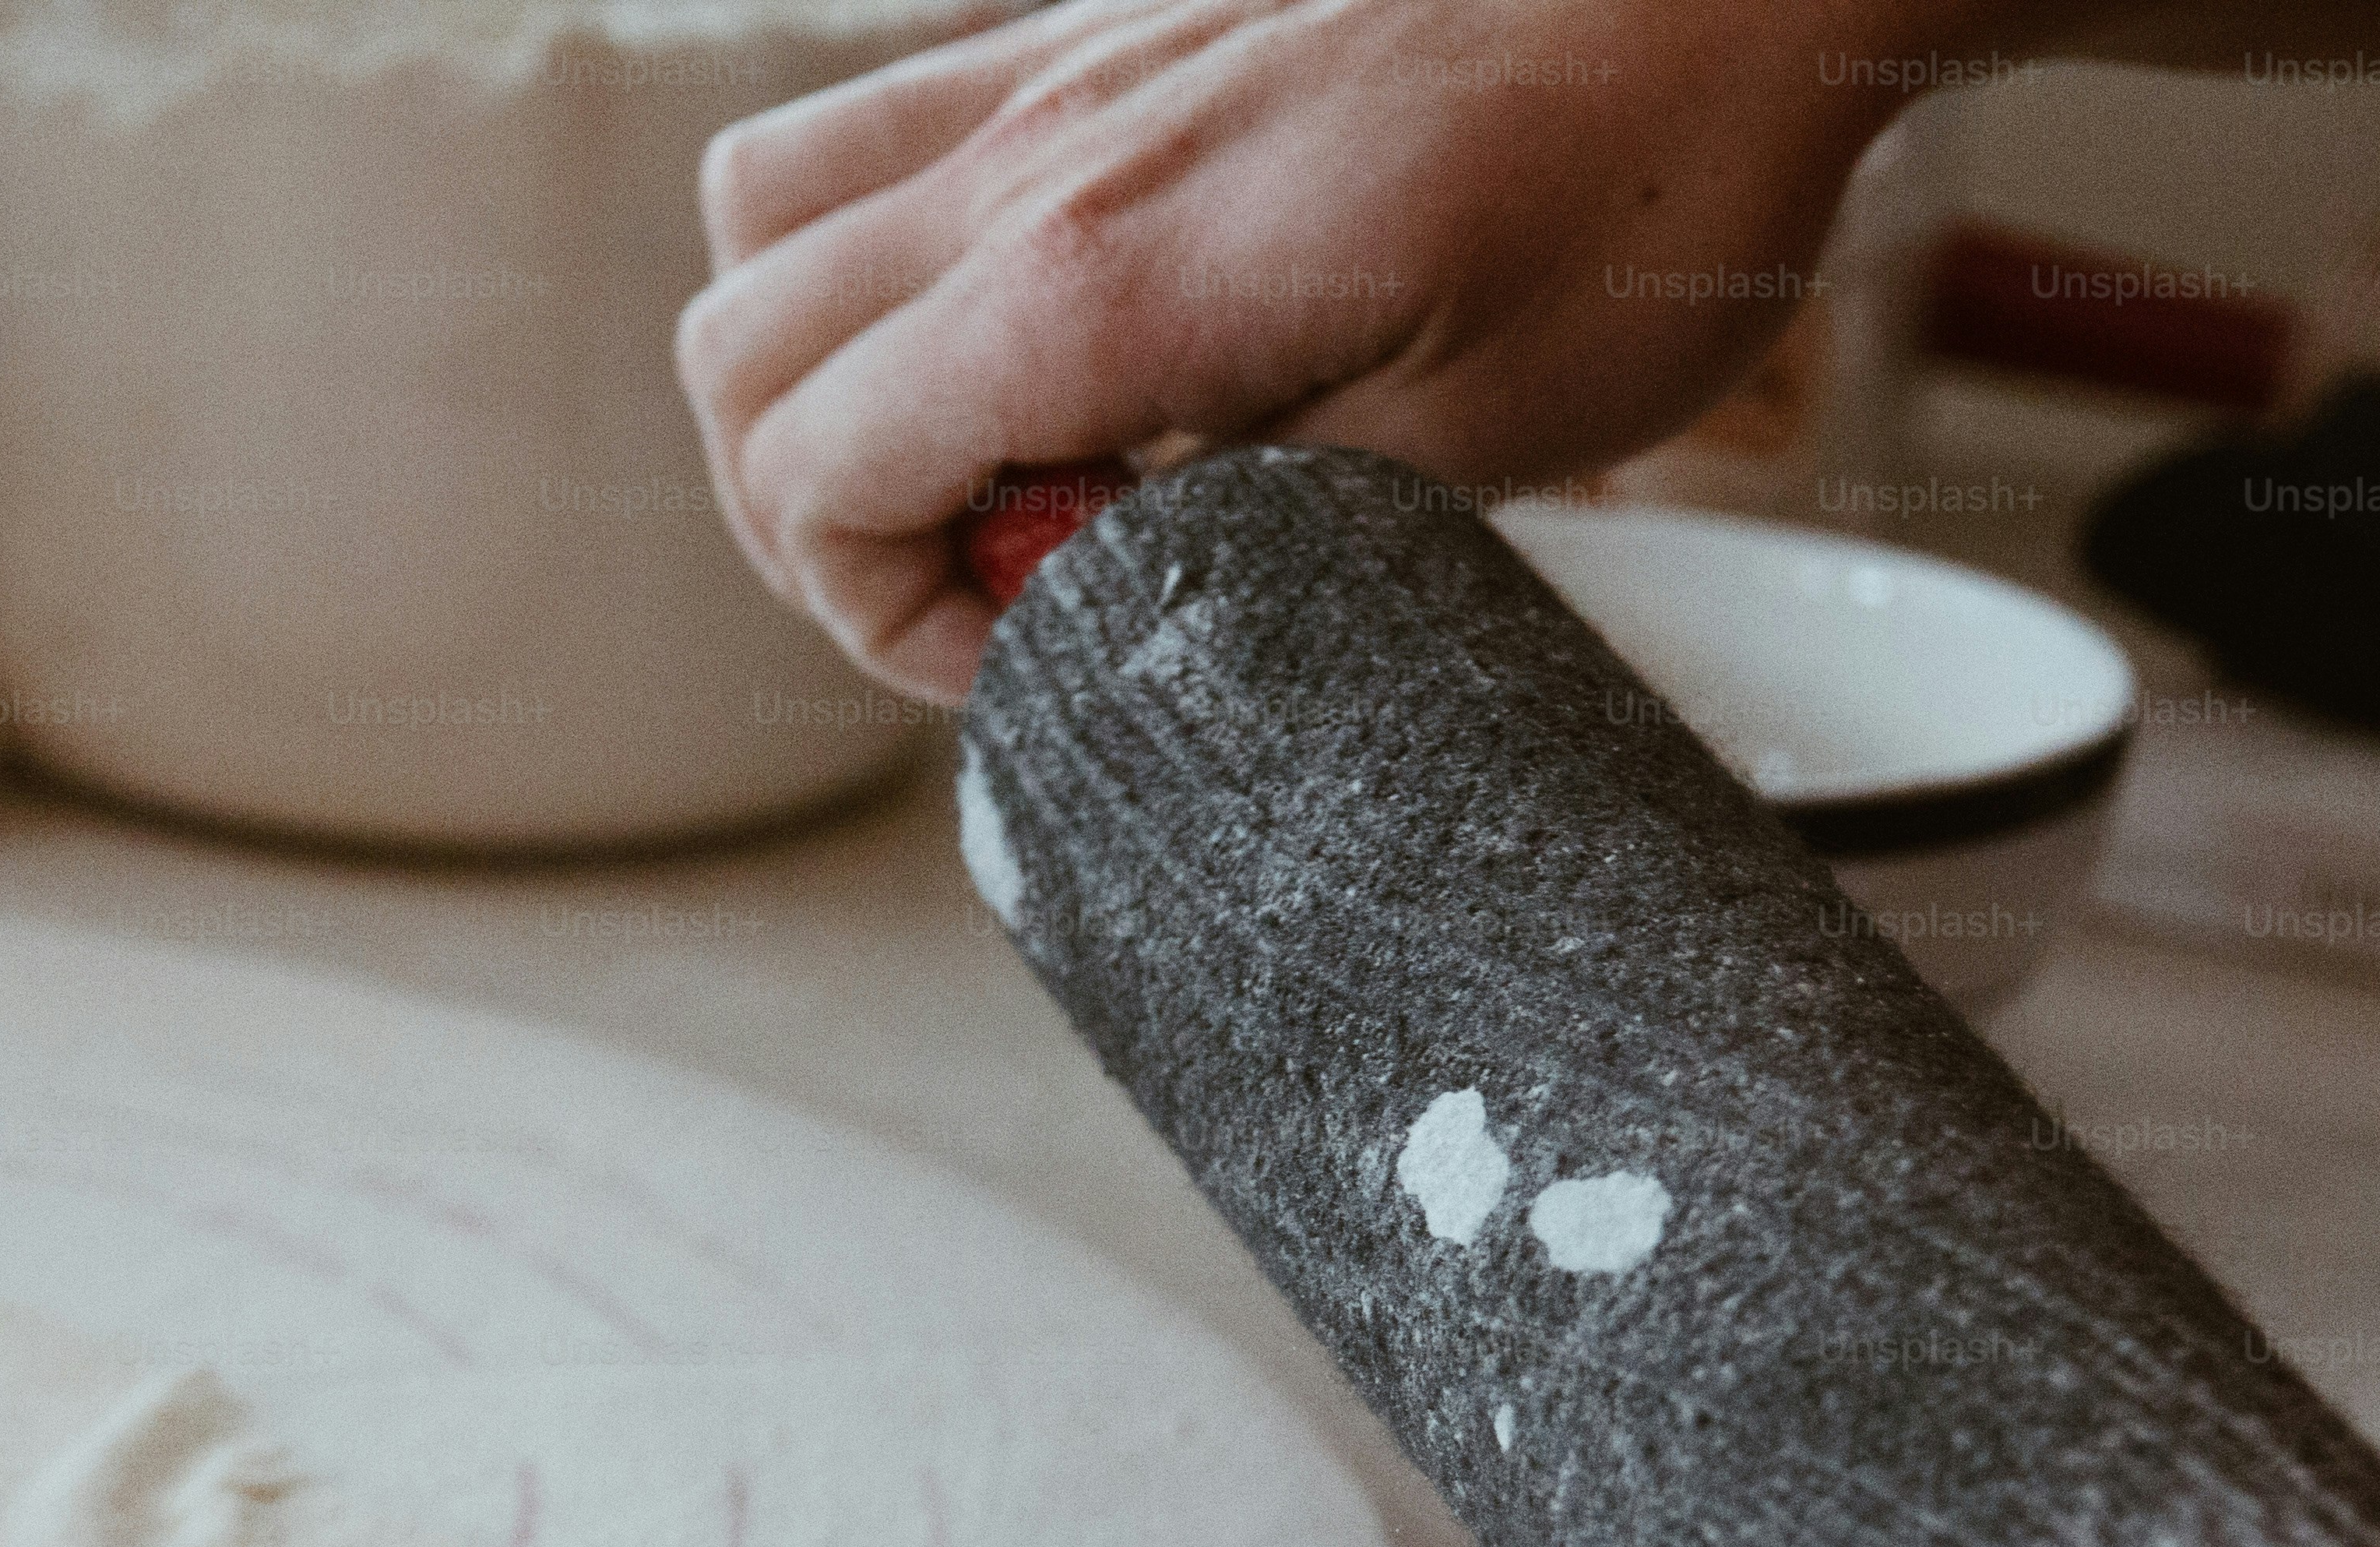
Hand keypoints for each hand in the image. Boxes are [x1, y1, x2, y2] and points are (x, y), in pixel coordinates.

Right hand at [674, 0, 1944, 700]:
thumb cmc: (1644, 198)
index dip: (880, 614)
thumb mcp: (1455, 460)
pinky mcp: (1096, 21)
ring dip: (818, 359)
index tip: (1022, 650)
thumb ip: (1236, 539)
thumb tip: (1109, 591)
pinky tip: (1042, 319)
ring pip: (761, 216)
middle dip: (813, 513)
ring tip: (976, 440)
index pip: (813, 476)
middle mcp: (1030, 157)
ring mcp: (1050, 67)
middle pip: (735, 356)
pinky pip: (883, 120)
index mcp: (1095, 281)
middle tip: (985, 577)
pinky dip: (889, 246)